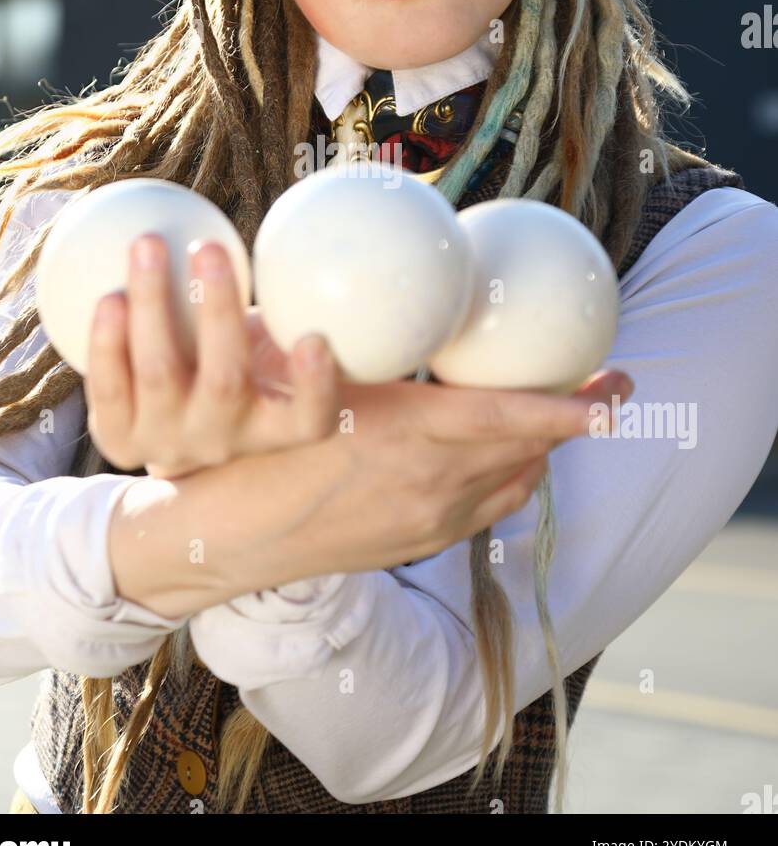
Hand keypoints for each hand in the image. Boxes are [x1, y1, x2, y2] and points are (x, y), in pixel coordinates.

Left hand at [83, 234, 341, 479]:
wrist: (175, 424)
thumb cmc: (240, 362)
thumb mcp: (273, 349)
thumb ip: (296, 311)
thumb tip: (336, 242)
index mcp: (276, 426)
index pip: (309, 419)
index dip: (315, 387)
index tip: (316, 339)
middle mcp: (225, 440)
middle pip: (225, 381)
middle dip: (217, 310)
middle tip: (208, 247)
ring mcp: (168, 442)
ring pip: (159, 374)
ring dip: (152, 305)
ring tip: (148, 246)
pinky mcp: (119, 439)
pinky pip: (109, 387)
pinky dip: (106, 342)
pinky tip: (108, 296)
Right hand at [107, 362, 634, 616]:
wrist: (232, 537)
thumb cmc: (262, 442)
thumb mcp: (316, 382)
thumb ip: (372, 350)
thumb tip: (409, 302)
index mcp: (408, 434)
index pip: (511, 419)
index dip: (570, 408)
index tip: (614, 390)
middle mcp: (432, 484)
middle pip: (529, 449)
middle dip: (579, 419)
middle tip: (613, 383)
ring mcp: (430, 521)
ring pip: (515, 478)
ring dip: (545, 445)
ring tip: (565, 413)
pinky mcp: (421, 542)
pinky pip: (489, 507)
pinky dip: (511, 474)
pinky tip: (508, 455)